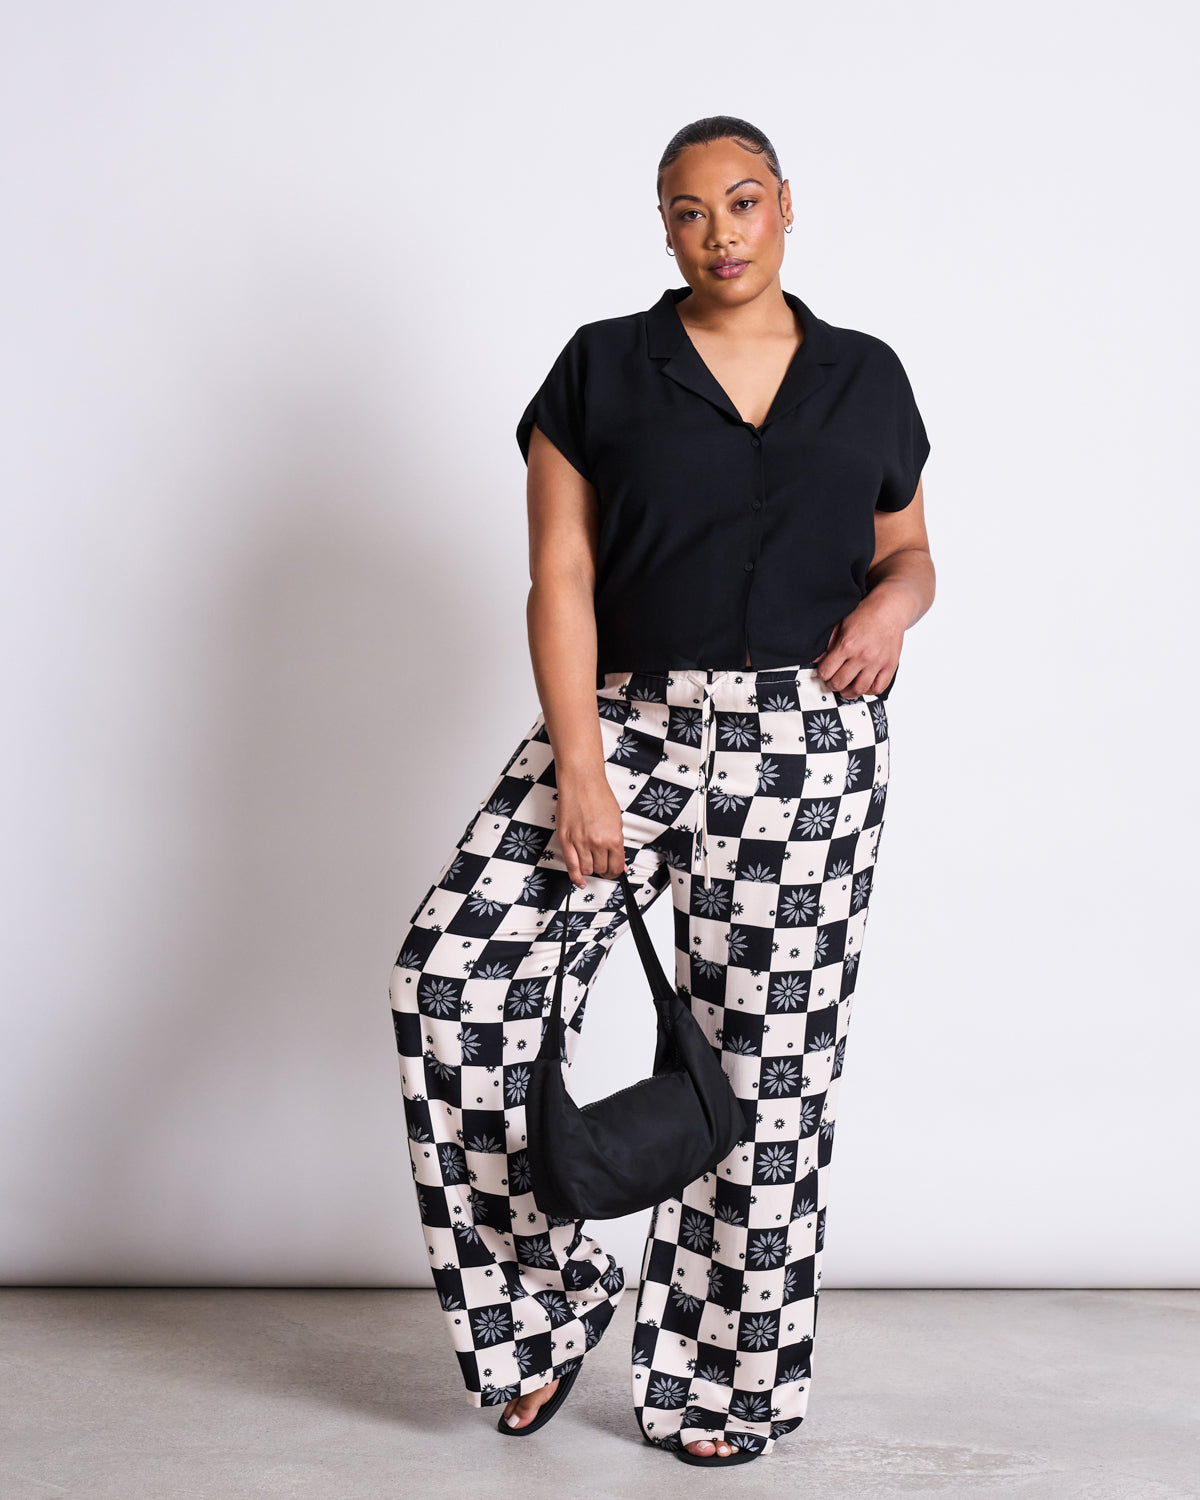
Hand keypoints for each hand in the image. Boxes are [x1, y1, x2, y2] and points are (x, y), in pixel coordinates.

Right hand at [555, 772, 630, 887]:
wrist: (582, 782)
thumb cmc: (599, 796)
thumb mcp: (617, 821)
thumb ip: (617, 844)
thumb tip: (620, 862)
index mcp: (614, 838)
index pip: (616, 866)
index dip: (616, 872)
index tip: (615, 872)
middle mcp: (597, 842)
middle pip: (601, 869)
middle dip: (603, 870)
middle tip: (603, 866)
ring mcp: (580, 842)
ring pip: (587, 869)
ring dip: (590, 871)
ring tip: (592, 866)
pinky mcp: (565, 840)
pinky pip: (571, 865)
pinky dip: (576, 877)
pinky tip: (579, 881)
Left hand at [813, 589, 908, 697]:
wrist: (890, 609)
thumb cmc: (865, 615)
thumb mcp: (841, 624)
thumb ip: (828, 643)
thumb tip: (817, 660)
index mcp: (847, 645)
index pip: (826, 671)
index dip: (822, 674)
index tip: (824, 672)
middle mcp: (863, 656)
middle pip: (840, 683)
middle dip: (833, 684)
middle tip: (833, 680)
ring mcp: (878, 662)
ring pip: (859, 689)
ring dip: (849, 692)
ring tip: (846, 688)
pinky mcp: (890, 666)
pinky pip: (879, 688)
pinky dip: (869, 691)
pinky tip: (864, 685)